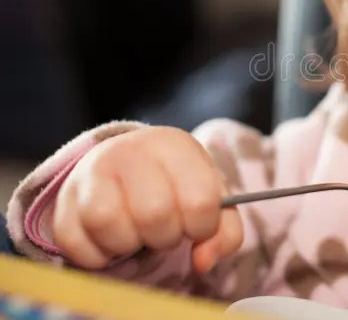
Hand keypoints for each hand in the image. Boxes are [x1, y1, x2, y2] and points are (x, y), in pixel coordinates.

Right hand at [52, 126, 243, 272]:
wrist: (128, 163)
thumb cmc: (177, 184)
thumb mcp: (211, 196)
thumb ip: (224, 231)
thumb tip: (204, 261)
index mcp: (173, 145)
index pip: (199, 200)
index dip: (202, 226)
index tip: (196, 225)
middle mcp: (129, 151)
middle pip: (154, 214)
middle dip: (167, 236)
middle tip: (165, 230)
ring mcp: (90, 173)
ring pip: (109, 223)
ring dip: (130, 244)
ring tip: (137, 234)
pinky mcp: (63, 202)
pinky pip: (77, 244)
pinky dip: (99, 256)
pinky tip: (112, 241)